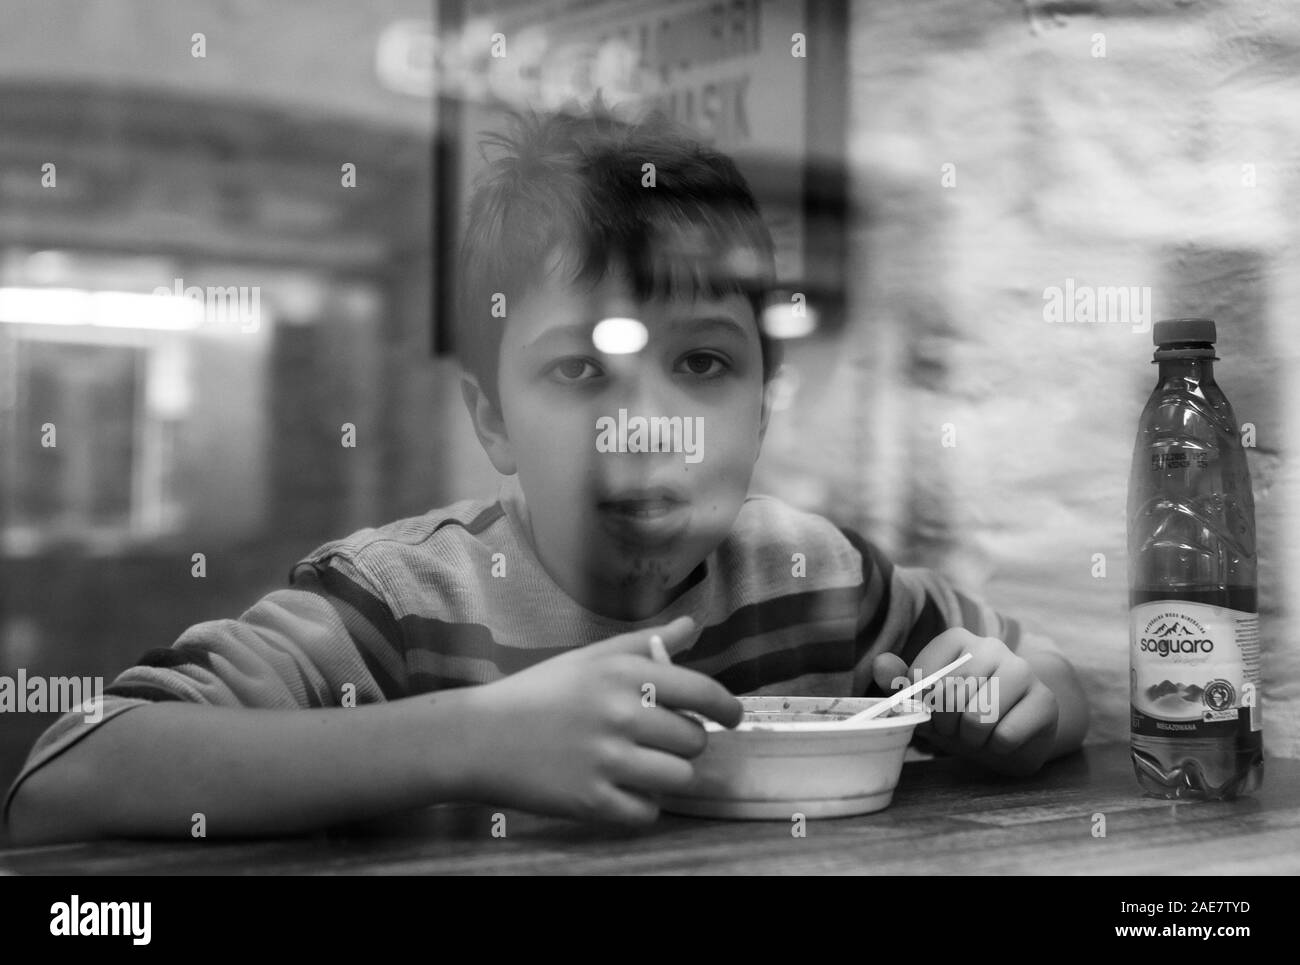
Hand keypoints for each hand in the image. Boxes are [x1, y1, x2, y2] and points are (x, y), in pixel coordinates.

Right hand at [464, 616, 742, 824]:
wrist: (480, 737)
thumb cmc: (539, 692)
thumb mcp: (591, 657)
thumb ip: (646, 643)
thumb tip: (693, 625)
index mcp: (624, 673)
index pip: (703, 692)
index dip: (727, 708)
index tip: (732, 717)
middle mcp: (621, 714)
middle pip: (694, 739)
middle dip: (685, 742)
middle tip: (661, 740)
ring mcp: (607, 760)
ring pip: (679, 777)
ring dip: (669, 774)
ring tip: (644, 766)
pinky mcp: (592, 801)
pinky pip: (648, 812)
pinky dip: (642, 805)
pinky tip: (623, 790)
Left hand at [871, 628, 1058, 775]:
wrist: (1009, 738)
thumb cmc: (959, 717)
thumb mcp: (925, 703)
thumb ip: (899, 684)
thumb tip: (879, 665)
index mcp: (957, 639)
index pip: (923, 676)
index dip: (923, 706)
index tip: (933, 712)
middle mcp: (991, 645)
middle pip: (950, 696)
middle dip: (948, 726)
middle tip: (959, 728)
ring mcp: (1022, 669)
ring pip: (978, 717)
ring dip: (973, 739)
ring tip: (980, 734)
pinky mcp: (1045, 700)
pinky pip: (1005, 736)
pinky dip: (998, 749)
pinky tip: (1005, 740)